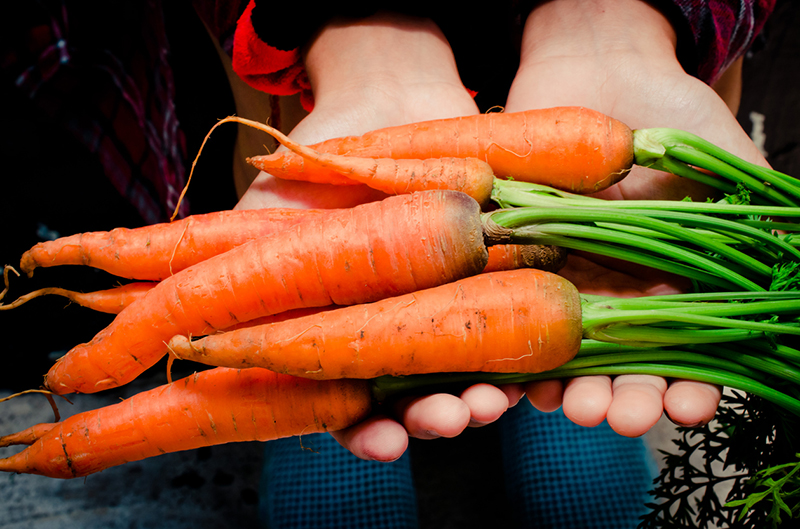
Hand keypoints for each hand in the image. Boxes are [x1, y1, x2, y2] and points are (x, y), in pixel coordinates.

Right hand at [234, 13, 523, 460]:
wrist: (378, 101)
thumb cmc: (310, 168)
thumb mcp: (261, 219)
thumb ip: (241, 276)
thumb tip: (192, 339)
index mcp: (345, 338)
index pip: (355, 406)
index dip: (368, 432)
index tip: (384, 441)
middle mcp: (400, 331)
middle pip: (421, 396)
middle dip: (436, 416)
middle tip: (449, 417)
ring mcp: (450, 303)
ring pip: (469, 367)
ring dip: (482, 393)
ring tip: (490, 400)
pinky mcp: (497, 272)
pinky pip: (513, 319)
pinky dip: (522, 348)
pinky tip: (530, 364)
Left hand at [507, 0, 764, 435]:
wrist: (596, 68)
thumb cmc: (672, 110)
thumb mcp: (726, 163)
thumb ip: (755, 215)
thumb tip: (794, 264)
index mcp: (670, 286)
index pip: (684, 353)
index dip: (690, 386)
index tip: (688, 407)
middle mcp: (617, 295)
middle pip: (621, 367)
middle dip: (623, 399)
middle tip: (618, 418)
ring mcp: (564, 282)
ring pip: (563, 355)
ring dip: (568, 388)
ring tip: (572, 407)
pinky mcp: (514, 264)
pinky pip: (509, 317)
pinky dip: (510, 352)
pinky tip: (514, 380)